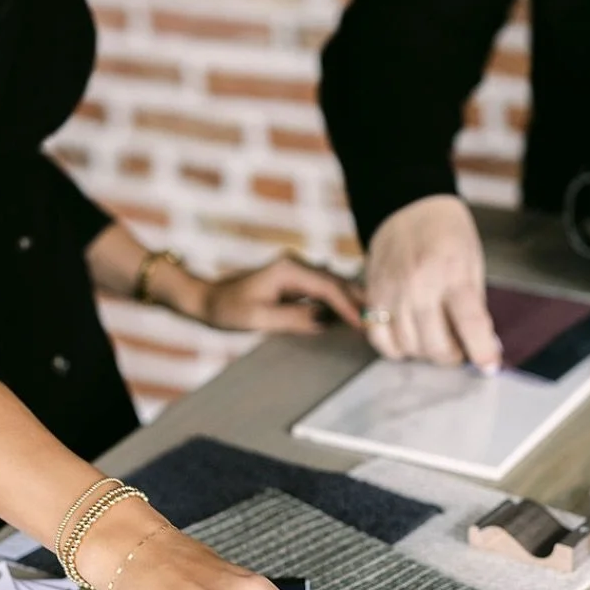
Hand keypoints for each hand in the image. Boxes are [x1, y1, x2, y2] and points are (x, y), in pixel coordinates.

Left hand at [192, 252, 362, 333]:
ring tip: (375, 319)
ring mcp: (297, 272)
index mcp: (288, 270)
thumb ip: (294, 319)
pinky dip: (340, 303)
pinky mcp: (296, 282)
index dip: (349, 307)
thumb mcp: (258, 318)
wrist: (206, 299)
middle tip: (383, 321)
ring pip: (334, 286)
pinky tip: (353, 315)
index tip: (366, 324)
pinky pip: (324, 291)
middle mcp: (296, 265)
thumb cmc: (228, 309)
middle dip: (359, 301)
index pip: (328, 288)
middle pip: (337, 283)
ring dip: (353, 302)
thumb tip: (326, 321)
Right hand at [364, 195, 500, 369]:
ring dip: (426, 353)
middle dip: (453, 356)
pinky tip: (410, 340)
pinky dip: (396, 348)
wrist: (409, 206)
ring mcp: (392, 292)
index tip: (489, 366)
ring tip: (436, 341)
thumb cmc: (448, 235)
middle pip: (436, 344)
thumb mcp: (472, 264)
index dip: (482, 351)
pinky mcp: (373, 295)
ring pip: (409, 346)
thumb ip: (474, 305)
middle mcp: (419, 285)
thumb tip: (481, 344)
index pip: (470, 323)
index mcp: (452, 273)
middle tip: (460, 350)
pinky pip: (379, 338)